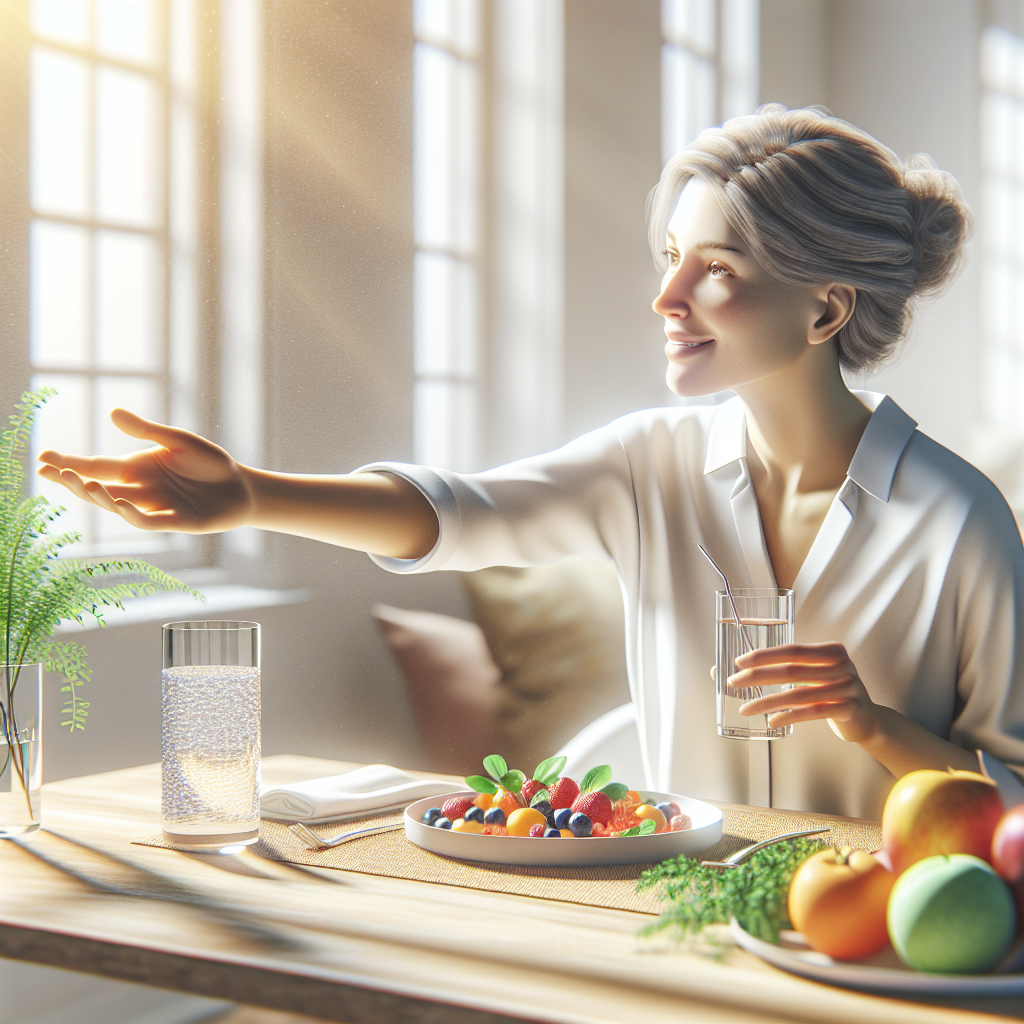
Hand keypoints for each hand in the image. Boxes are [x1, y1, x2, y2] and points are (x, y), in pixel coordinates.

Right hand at [37, 409, 253, 533]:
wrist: (242, 486)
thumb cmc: (210, 463)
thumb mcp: (178, 441)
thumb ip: (147, 431)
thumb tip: (112, 412)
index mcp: (137, 469)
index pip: (97, 466)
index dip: (69, 464)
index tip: (41, 459)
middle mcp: (141, 490)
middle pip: (100, 487)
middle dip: (74, 481)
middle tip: (49, 473)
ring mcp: (156, 507)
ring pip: (119, 505)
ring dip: (100, 496)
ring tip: (84, 483)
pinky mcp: (176, 521)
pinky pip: (149, 520)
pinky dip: (133, 513)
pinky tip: (119, 504)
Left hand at [728, 642, 880, 743]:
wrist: (868, 720)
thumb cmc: (832, 693)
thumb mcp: (817, 674)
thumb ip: (789, 669)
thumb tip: (739, 668)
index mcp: (832, 650)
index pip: (793, 650)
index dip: (765, 655)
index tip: (739, 662)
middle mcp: (842, 666)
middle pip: (792, 670)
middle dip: (758, 677)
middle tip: (734, 682)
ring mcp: (848, 687)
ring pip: (799, 694)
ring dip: (767, 702)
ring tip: (745, 709)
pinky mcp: (850, 709)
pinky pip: (813, 712)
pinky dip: (789, 716)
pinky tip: (771, 721)